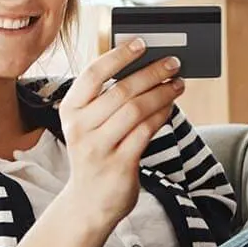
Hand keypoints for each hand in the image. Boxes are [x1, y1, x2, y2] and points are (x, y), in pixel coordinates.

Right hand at [57, 39, 185, 222]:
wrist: (88, 203)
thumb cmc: (95, 154)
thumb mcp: (89, 125)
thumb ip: (106, 99)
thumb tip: (143, 67)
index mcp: (69, 110)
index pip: (92, 74)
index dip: (118, 56)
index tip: (142, 43)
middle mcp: (80, 128)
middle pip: (121, 91)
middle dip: (151, 73)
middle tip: (173, 62)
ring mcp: (98, 148)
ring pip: (136, 110)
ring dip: (162, 93)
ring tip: (178, 83)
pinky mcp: (118, 165)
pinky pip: (145, 132)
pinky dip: (161, 115)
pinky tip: (171, 108)